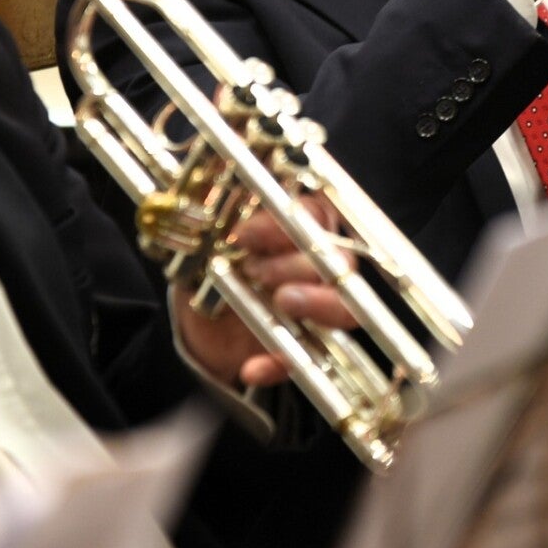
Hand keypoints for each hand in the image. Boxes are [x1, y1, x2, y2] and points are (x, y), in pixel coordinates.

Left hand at [174, 203, 358, 389]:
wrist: (199, 328)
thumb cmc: (208, 271)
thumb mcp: (202, 242)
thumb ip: (212, 217)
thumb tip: (209, 179)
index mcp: (300, 227)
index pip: (312, 216)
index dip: (284, 223)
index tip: (247, 233)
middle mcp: (319, 265)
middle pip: (339, 261)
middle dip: (296, 264)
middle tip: (256, 271)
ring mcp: (318, 310)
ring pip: (347, 307)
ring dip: (316, 304)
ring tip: (280, 302)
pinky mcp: (306, 351)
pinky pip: (311, 362)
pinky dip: (281, 363)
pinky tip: (251, 368)